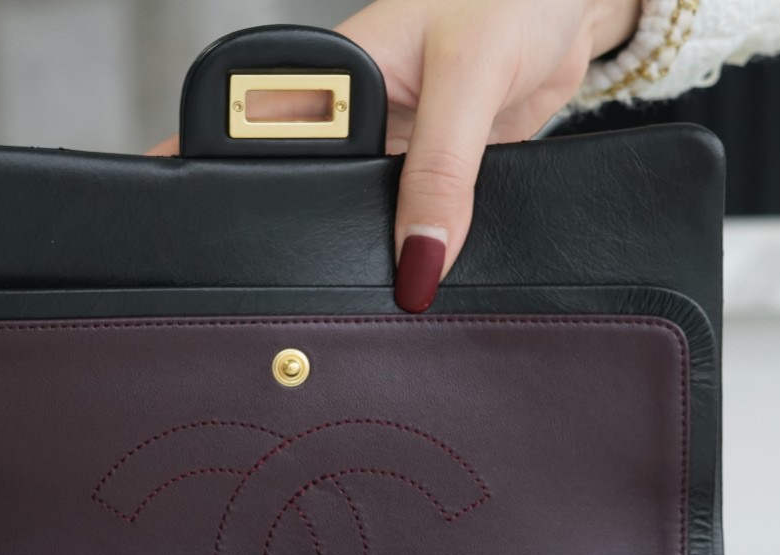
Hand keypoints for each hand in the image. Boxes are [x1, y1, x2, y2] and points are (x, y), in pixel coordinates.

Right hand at [147, 0, 639, 310]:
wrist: (573, 11)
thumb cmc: (514, 3)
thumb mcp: (470, 79)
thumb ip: (441, 172)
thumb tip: (418, 264)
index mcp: (328, 77)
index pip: (253, 142)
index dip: (228, 196)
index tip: (205, 251)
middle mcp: (350, 119)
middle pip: (304, 198)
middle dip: (304, 243)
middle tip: (301, 299)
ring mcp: (390, 152)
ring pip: (356, 221)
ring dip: (365, 255)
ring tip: (369, 298)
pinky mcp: (431, 179)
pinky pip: (411, 228)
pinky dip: (417, 253)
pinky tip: (421, 277)